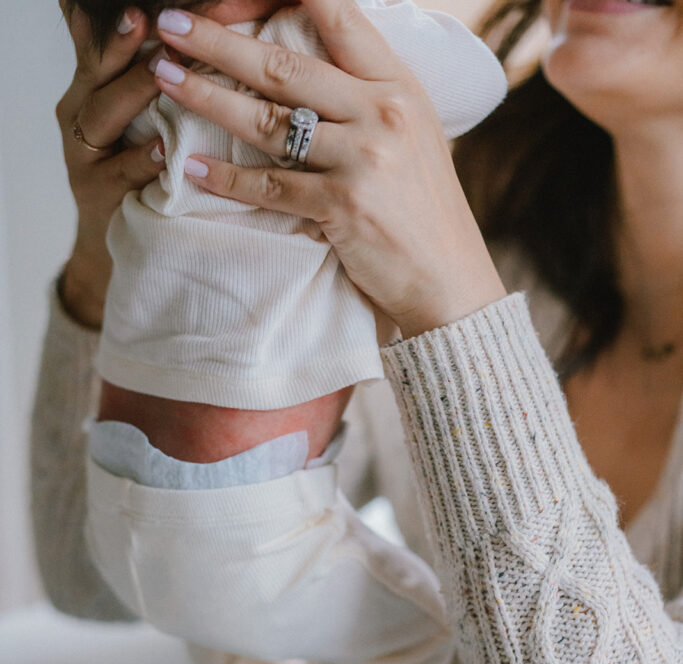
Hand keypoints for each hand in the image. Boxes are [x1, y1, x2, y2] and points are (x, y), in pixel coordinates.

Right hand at [56, 3, 164, 326]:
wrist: (110, 238)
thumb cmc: (130, 168)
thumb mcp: (128, 115)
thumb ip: (130, 72)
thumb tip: (147, 16)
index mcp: (90, 87)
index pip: (97, 42)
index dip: (116, 23)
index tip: (141, 2)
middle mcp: (79, 112)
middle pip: (96, 71)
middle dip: (120, 43)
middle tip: (145, 17)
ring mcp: (83, 154)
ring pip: (104, 115)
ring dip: (134, 91)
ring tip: (163, 71)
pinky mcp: (95, 193)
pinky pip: (118, 173)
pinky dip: (140, 160)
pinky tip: (161, 149)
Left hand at [154, 0, 505, 338]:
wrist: (448, 277)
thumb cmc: (423, 208)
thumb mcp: (412, 133)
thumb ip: (365, 96)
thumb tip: (305, 68)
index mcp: (398, 84)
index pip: (334, 11)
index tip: (225, 0)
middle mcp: (383, 113)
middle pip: (284, 64)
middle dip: (218, 40)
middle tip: (171, 24)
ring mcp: (363, 160)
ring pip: (268, 120)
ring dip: (206, 97)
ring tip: (163, 78)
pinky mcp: (344, 207)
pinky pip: (270, 187)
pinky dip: (226, 178)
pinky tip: (190, 166)